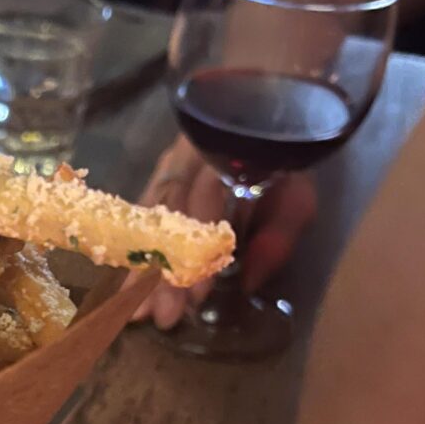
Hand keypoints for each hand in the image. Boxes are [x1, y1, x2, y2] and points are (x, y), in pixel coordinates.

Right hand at [131, 137, 317, 330]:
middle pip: (167, 217)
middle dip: (162, 271)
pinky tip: (128, 284)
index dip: (199, 251)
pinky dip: (134, 251)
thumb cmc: (287, 156)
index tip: (197, 294)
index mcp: (223, 154)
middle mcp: (187, 156)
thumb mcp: (296, 194)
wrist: (272, 107)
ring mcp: (169, 164)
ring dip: (140, 268)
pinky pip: (142, 215)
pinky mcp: (161, 176)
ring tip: (136, 311)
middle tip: (161, 316)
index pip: (203, 204)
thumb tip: (247, 282)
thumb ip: (278, 234)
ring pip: (149, 218)